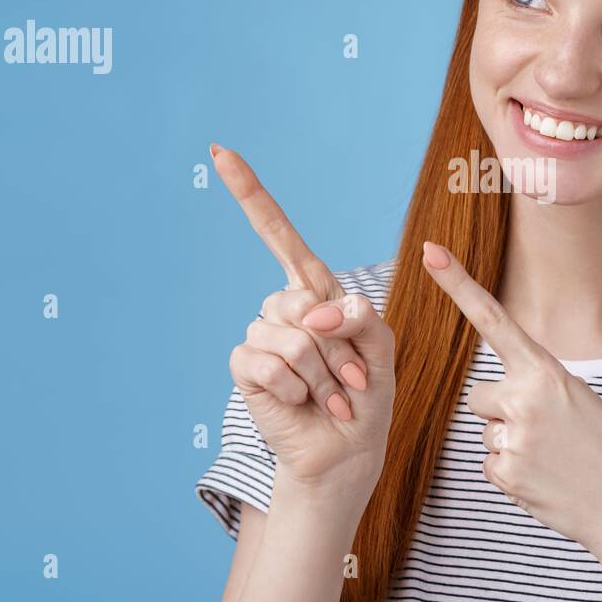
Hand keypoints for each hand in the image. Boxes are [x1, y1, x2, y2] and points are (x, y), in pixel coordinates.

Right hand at [211, 143, 395, 503]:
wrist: (348, 449)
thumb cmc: (366, 395)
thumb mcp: (381, 348)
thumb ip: (360, 317)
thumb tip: (312, 312)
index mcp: (317, 291)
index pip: (278, 234)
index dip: (250, 194)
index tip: (220, 152)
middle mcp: (284, 307)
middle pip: (303, 300)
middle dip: (338, 345)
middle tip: (350, 378)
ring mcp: (261, 335)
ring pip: (291, 336)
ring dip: (322, 374)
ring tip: (331, 396)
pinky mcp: (245, 367)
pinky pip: (267, 363)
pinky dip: (296, 389)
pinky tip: (303, 404)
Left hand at [419, 239, 601, 556]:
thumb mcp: (578, 397)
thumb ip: (535, 384)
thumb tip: (492, 397)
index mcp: (546, 370)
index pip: (493, 319)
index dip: (459, 284)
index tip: (431, 252)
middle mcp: (524, 397)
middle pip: (478, 395)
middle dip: (500, 410)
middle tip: (546, 430)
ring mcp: (513, 437)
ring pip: (486, 431)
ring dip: (511, 443)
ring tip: (552, 457)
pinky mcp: (505, 474)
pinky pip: (490, 464)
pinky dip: (512, 472)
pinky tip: (544, 478)